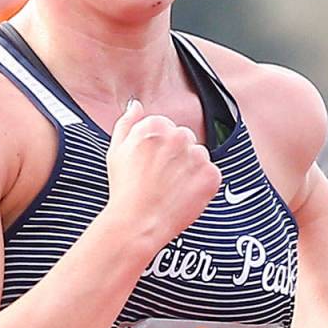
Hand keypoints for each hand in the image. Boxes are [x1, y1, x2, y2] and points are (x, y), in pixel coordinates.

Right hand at [106, 99, 220, 246]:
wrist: (138, 222)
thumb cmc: (124, 188)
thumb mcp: (115, 150)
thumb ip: (127, 123)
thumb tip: (136, 105)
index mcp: (155, 125)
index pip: (165, 128)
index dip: (157, 148)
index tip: (150, 164)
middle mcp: (178, 135)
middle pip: (184, 139)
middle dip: (175, 155)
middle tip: (159, 177)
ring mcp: (197, 155)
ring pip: (198, 156)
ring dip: (189, 168)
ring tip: (170, 188)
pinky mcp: (211, 175)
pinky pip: (210, 174)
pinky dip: (200, 185)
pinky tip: (181, 195)